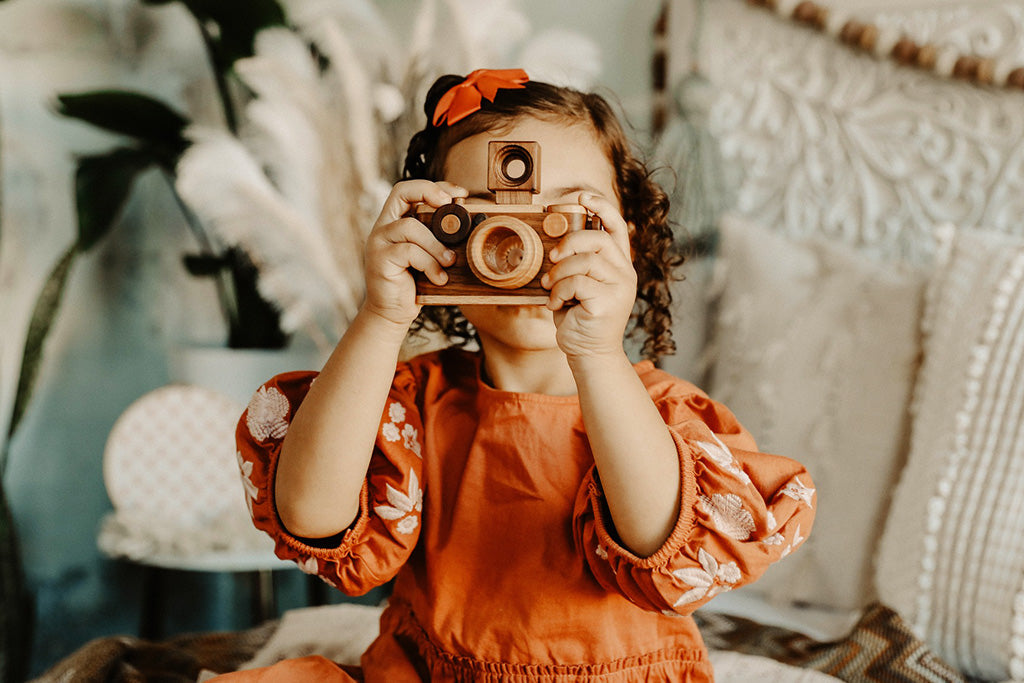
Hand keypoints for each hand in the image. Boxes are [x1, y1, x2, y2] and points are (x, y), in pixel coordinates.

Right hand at [362, 180, 465, 328]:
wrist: (393, 313)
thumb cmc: (415, 283)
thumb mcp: (430, 255)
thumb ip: (439, 238)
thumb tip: (472, 224)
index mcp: (394, 221)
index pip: (407, 189)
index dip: (433, 186)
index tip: (459, 194)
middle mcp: (383, 227)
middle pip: (401, 192)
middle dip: (430, 193)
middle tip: (452, 206)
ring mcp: (378, 242)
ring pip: (410, 226)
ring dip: (436, 244)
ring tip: (450, 261)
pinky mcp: (380, 260)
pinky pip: (409, 252)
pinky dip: (429, 264)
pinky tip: (438, 278)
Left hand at [541, 193, 636, 359]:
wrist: (589, 352)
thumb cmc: (580, 317)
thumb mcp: (579, 284)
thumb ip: (577, 263)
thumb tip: (556, 243)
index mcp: (619, 265)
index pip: (617, 226)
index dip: (601, 206)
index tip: (581, 197)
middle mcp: (625, 273)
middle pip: (597, 239)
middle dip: (569, 243)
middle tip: (553, 258)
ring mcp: (620, 287)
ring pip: (584, 261)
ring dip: (559, 273)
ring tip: (551, 288)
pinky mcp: (608, 302)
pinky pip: (576, 283)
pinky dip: (559, 292)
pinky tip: (556, 305)